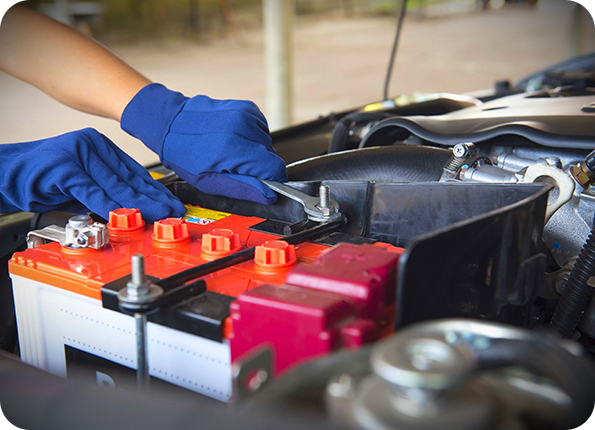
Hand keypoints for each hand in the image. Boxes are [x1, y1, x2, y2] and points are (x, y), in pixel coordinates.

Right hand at [0, 128, 185, 220]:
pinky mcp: (63, 168)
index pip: (134, 171)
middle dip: (154, 199)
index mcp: (99, 145)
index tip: (171, 203)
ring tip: (157, 216)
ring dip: (138, 205)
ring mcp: (77, 154)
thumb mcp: (84, 183)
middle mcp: (91, 145)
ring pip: (114, 186)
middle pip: (129, 179)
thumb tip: (137, 206)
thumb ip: (108, 189)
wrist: (5, 174)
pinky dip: (108, 206)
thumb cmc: (43, 179)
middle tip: (173, 212)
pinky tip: (123, 215)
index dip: (155, 191)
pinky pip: (91, 192)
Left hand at [121, 83, 286, 204]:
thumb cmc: (185, 154)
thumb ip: (243, 189)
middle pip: (271, 156)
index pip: (275, 168)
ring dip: (255, 151)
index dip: (271, 179)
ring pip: (268, 143)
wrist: (172, 123)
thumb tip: (270, 195)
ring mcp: (245, 114)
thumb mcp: (210, 182)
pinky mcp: (247, 107)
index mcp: (232, 149)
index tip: (259, 182)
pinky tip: (234, 139)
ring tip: (231, 151)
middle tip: (233, 165)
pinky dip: (253, 137)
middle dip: (258, 165)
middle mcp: (242, 127)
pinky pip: (262, 129)